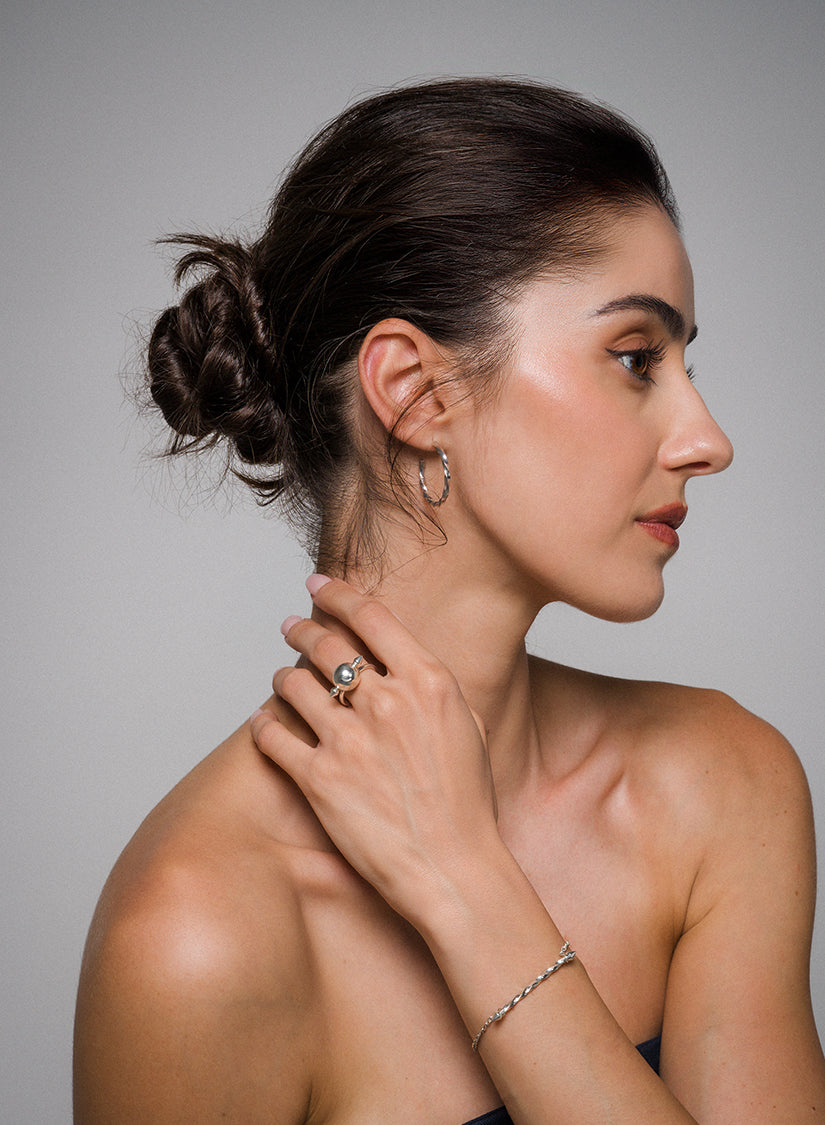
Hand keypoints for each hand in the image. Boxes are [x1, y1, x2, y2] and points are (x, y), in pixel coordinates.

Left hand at [250, 576, 498, 924]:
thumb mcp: (465, 726)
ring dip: (282, 678)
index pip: (369, 615)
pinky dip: (263, 725)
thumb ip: (429, 687)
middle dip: (301, 628)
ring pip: (293, 685)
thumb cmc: (466, 803)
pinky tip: (263, 723)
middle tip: (290, 625)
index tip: (316, 586)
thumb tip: (401, 661)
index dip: (336, 594)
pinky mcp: (319, 778)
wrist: (454, 868)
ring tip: (281, 679)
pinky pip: (273, 736)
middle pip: (325, 644)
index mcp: (427, 681)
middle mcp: (385, 701)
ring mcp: (349, 740)